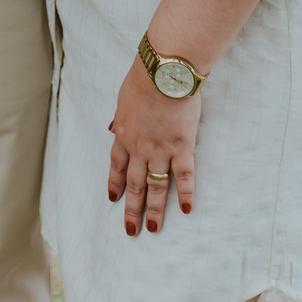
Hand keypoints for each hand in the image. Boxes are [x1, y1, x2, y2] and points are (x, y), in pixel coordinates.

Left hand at [107, 55, 199, 236]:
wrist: (164, 71)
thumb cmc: (144, 78)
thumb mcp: (123, 98)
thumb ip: (121, 117)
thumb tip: (115, 127)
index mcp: (123, 134)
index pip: (116, 166)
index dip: (115, 185)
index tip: (114, 200)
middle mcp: (139, 147)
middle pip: (133, 184)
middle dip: (132, 209)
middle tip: (131, 230)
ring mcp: (161, 149)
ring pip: (156, 186)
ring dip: (155, 209)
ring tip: (154, 228)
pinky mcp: (182, 146)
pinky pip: (184, 176)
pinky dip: (186, 194)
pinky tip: (188, 209)